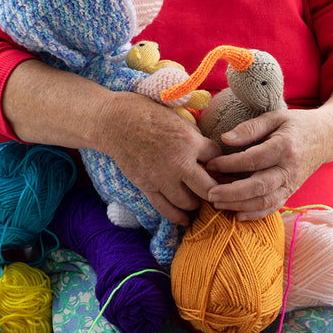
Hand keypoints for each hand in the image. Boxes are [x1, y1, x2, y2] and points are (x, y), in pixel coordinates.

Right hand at [93, 91, 221, 225]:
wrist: (114, 122)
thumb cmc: (145, 112)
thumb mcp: (177, 117)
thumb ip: (193, 136)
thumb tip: (206, 151)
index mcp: (189, 141)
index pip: (216, 157)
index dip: (218, 160)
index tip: (215, 162)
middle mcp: (179, 163)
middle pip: (208, 188)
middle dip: (214, 189)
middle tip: (215, 190)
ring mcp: (162, 178)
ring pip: (188, 202)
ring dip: (196, 203)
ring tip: (198, 200)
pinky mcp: (147, 187)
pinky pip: (166, 209)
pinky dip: (178, 217)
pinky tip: (186, 220)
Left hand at [201, 108, 332, 220]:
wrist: (326, 137)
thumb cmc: (297, 125)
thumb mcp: (275, 117)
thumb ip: (250, 128)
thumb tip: (225, 139)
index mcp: (284, 147)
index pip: (253, 160)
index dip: (230, 164)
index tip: (211, 164)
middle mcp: (289, 169)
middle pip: (259, 186)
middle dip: (231, 192)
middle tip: (209, 193)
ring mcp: (292, 183)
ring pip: (265, 201)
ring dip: (240, 205)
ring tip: (217, 204)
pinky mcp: (291, 192)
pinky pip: (273, 207)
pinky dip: (256, 214)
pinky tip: (237, 215)